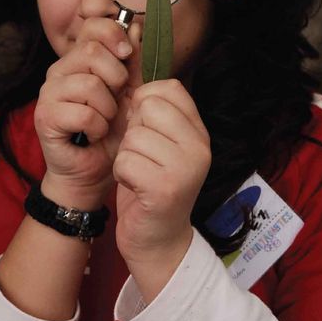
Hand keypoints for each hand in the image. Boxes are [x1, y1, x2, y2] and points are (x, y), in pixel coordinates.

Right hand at [34, 18, 137, 208]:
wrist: (98, 168)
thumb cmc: (115, 129)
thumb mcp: (132, 91)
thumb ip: (134, 62)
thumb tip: (136, 28)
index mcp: (81, 59)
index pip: (93, 26)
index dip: (114, 34)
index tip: (127, 55)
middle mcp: (60, 70)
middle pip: (90, 51)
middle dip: (116, 77)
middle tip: (117, 98)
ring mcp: (49, 93)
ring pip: (88, 84)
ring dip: (108, 107)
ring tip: (105, 120)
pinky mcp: (45, 117)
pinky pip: (83, 113)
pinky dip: (97, 126)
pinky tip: (94, 133)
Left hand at [113, 79, 211, 297]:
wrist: (158, 240)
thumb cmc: (151, 186)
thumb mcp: (161, 145)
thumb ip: (155, 115)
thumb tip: (134, 79)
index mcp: (199, 132)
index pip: (170, 88)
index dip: (145, 102)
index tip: (146, 129)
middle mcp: (199, 146)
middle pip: (148, 107)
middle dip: (133, 130)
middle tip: (143, 156)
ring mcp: (186, 168)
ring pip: (133, 135)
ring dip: (126, 156)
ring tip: (140, 174)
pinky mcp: (165, 188)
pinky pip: (125, 161)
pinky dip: (122, 174)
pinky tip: (135, 188)